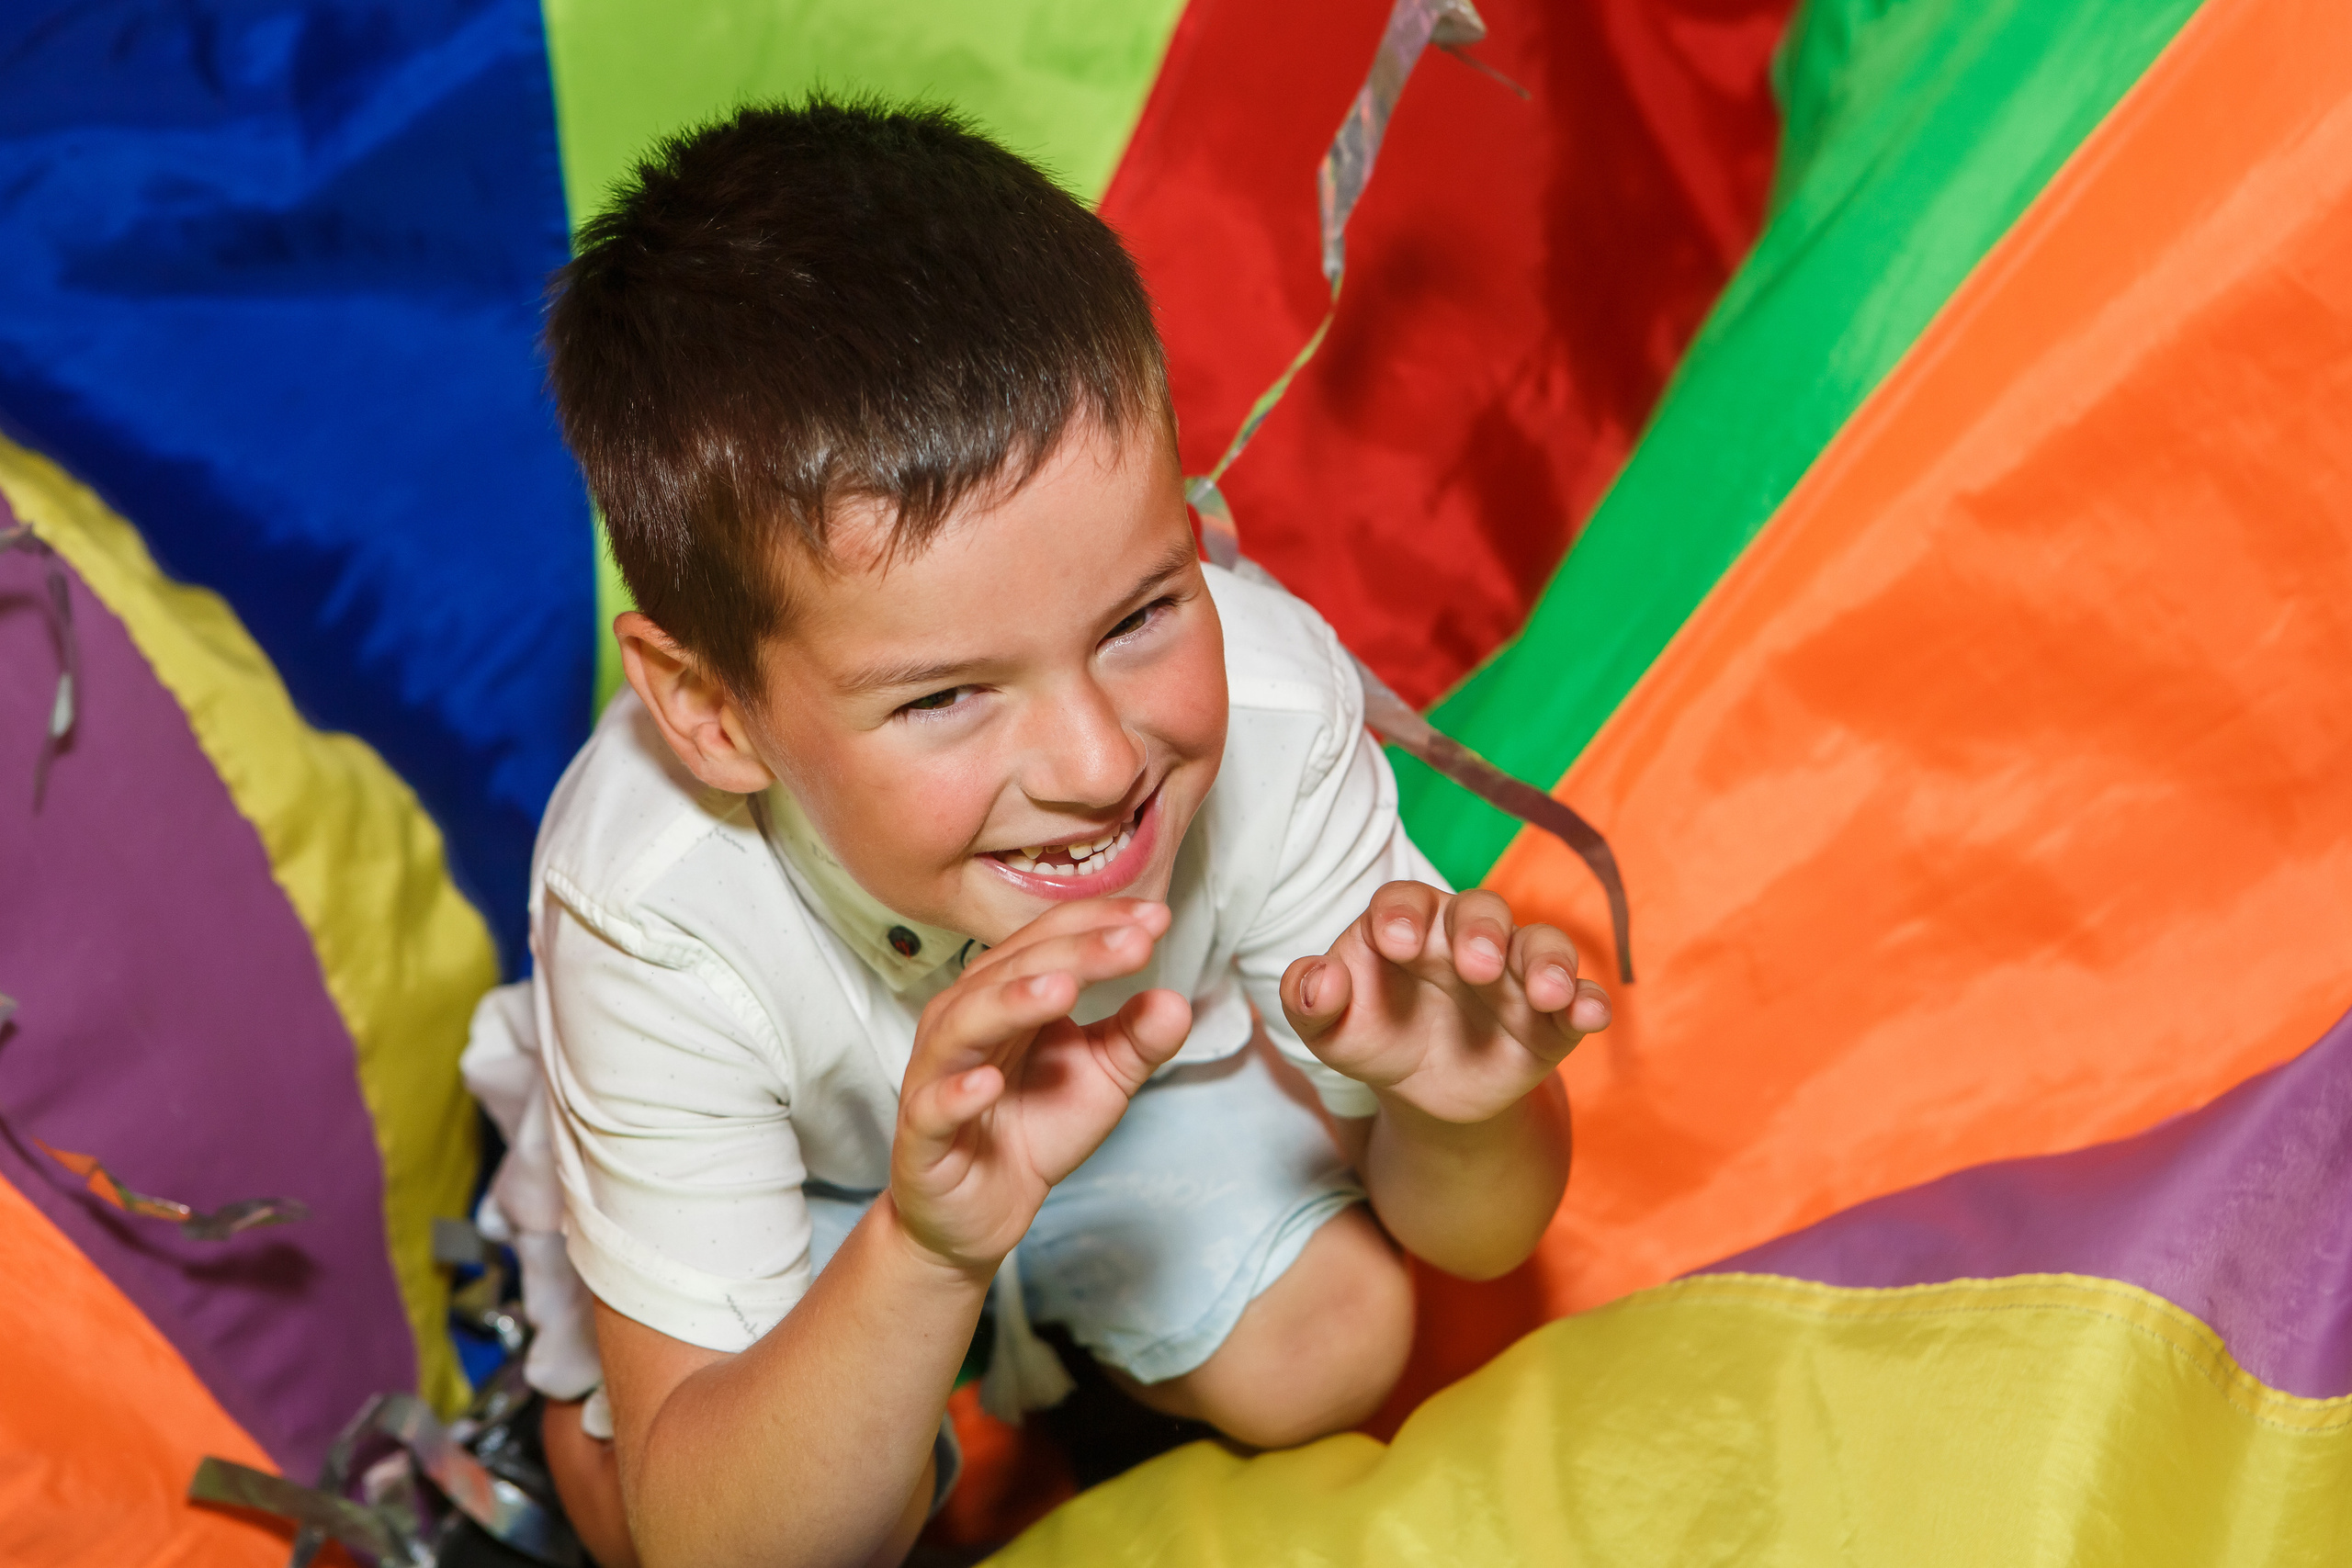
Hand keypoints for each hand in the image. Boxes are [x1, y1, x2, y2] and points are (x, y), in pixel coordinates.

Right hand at [891, 898, 1190, 1275]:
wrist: (980, 1211)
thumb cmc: (1034, 1127)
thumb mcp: (1101, 1080)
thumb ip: (1135, 1039)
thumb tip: (1175, 1000)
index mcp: (1004, 994)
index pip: (1050, 941)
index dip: (1099, 925)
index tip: (1156, 918)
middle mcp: (964, 1020)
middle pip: (1014, 971)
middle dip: (1076, 954)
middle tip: (1131, 945)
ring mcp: (937, 1074)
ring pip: (966, 1024)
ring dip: (1012, 1003)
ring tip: (1062, 990)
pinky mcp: (921, 1134)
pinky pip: (934, 1108)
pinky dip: (958, 1093)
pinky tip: (987, 1082)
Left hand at [1279, 883, 1609, 1125]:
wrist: (1422, 1093)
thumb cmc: (1375, 1036)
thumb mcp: (1331, 1030)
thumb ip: (1310, 1001)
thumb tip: (1318, 978)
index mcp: (1406, 926)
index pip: (1405, 901)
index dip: (1402, 914)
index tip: (1395, 944)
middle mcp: (1465, 938)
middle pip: (1481, 910)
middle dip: (1481, 931)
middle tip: (1475, 966)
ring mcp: (1513, 974)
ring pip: (1541, 944)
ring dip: (1546, 962)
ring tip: (1543, 993)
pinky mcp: (1551, 1017)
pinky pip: (1580, 997)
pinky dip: (1588, 1000)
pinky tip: (1589, 1015)